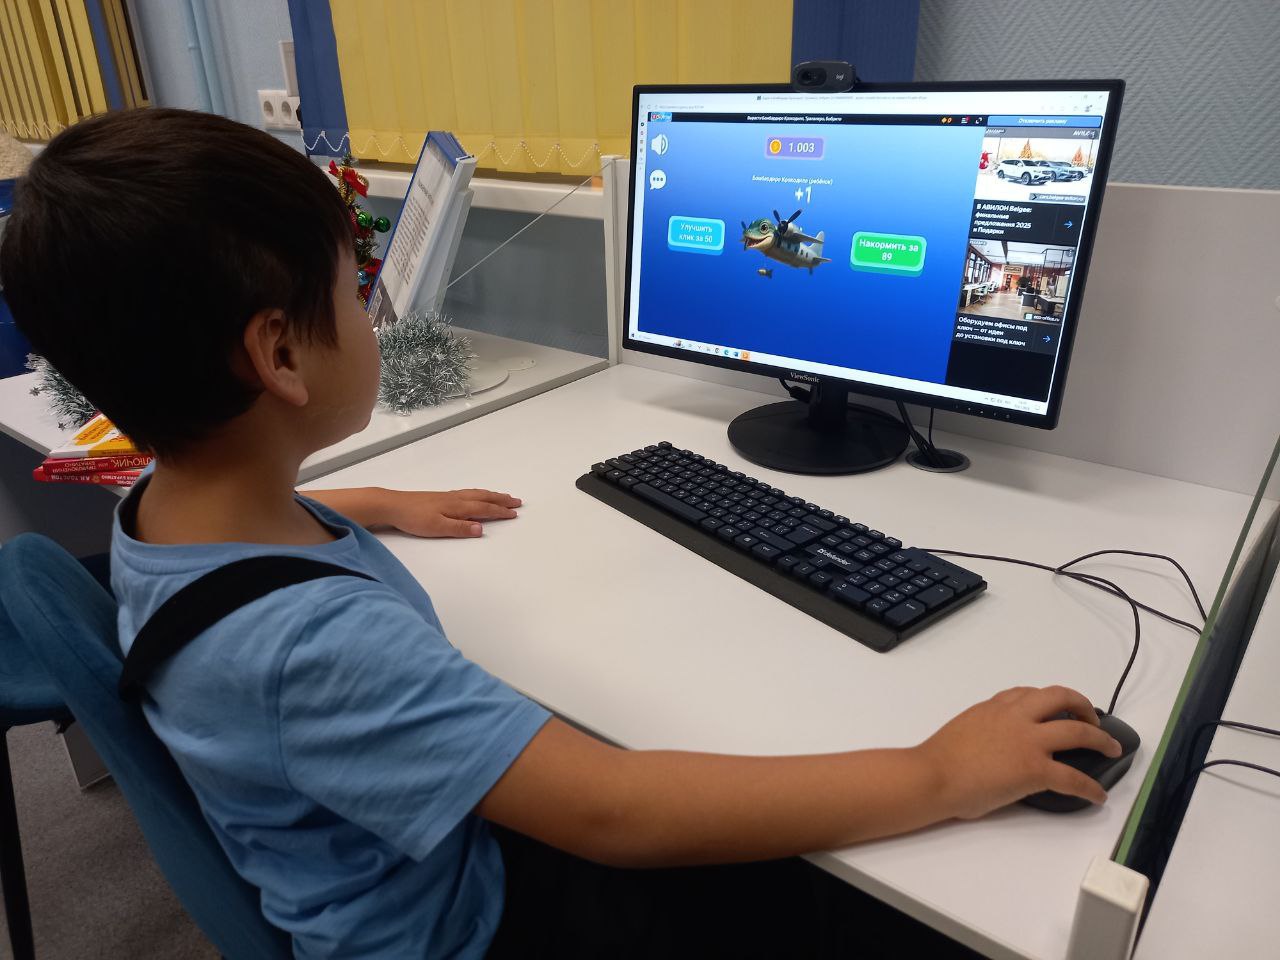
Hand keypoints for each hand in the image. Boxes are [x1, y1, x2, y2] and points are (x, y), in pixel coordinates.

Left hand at [383, 488, 521, 537]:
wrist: (392, 505)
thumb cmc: (413, 518)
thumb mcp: (437, 528)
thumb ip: (460, 528)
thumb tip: (481, 529)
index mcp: (457, 507)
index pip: (483, 509)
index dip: (500, 511)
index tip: (514, 513)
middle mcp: (455, 499)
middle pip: (483, 498)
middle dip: (500, 500)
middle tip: (516, 501)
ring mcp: (448, 497)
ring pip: (475, 494)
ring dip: (491, 495)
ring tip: (502, 496)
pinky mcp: (440, 498)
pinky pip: (467, 493)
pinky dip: (478, 493)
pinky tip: (476, 496)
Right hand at [917, 685, 1123, 819]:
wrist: (932, 776)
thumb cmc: (938, 760)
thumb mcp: (965, 729)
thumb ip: (986, 729)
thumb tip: (999, 746)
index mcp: (995, 707)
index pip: (1029, 694)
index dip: (1048, 701)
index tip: (1055, 709)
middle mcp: (1015, 716)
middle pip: (1061, 698)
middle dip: (1083, 706)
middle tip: (1092, 721)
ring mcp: (1028, 741)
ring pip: (1078, 731)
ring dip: (1100, 739)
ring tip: (1110, 749)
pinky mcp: (1035, 769)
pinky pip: (1073, 777)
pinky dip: (1091, 787)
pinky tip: (1098, 795)